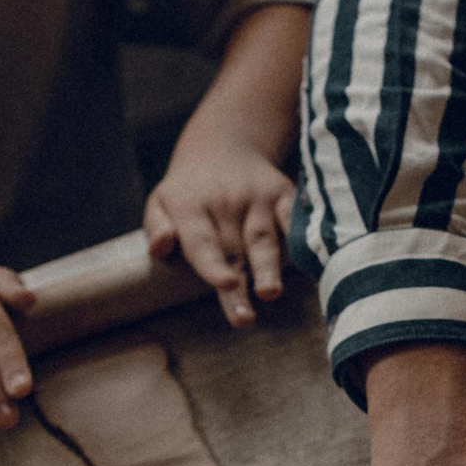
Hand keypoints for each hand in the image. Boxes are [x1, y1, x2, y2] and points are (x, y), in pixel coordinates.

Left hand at [145, 137, 294, 328]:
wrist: (224, 146)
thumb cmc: (188, 192)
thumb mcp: (160, 203)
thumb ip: (156, 228)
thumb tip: (159, 247)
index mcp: (191, 207)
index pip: (202, 241)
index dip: (213, 265)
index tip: (225, 284)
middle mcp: (226, 201)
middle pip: (233, 251)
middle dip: (240, 288)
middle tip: (244, 319)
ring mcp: (257, 197)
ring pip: (265, 238)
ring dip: (269, 269)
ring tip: (270, 293)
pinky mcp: (284, 194)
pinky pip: (294, 221)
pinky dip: (302, 242)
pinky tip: (309, 267)